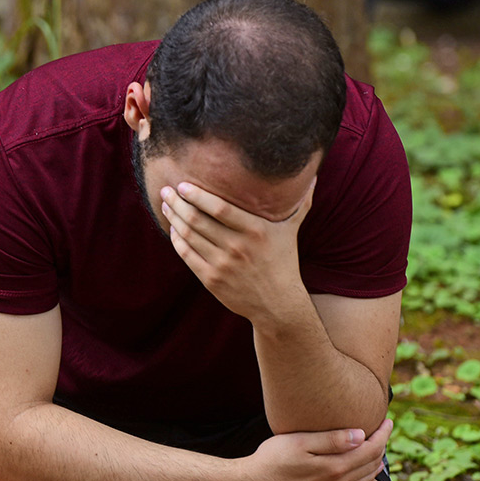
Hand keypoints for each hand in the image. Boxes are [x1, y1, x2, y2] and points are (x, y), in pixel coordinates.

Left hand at [161, 180, 313, 322]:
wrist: (278, 305)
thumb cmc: (284, 263)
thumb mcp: (292, 231)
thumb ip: (301, 202)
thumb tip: (313, 175)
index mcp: (255, 230)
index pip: (219, 207)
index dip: (197, 195)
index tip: (183, 185)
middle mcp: (237, 247)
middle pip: (198, 220)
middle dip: (178, 203)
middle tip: (166, 190)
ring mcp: (223, 265)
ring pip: (189, 236)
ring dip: (174, 219)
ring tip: (166, 206)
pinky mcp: (212, 280)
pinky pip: (187, 256)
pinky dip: (177, 240)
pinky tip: (173, 229)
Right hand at [231, 419, 392, 480]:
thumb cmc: (272, 460)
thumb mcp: (299, 443)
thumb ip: (331, 440)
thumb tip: (361, 436)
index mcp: (335, 467)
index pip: (369, 450)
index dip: (382, 434)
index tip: (388, 420)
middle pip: (371, 463)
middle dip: (383, 445)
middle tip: (387, 427)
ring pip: (365, 477)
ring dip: (377, 461)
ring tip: (381, 446)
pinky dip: (366, 476)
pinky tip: (365, 470)